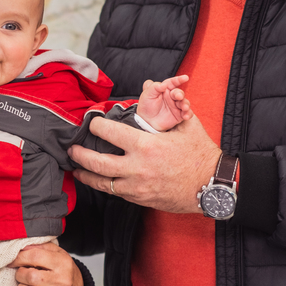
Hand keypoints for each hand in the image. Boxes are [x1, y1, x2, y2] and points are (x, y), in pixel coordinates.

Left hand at [7, 240, 83, 285]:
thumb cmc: (64, 269)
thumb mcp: (57, 252)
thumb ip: (40, 247)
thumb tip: (21, 248)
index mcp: (62, 263)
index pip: (35, 257)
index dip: (19, 258)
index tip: (13, 260)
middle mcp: (61, 280)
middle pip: (31, 277)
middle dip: (20, 274)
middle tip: (21, 273)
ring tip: (24, 285)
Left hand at [69, 113, 221, 213]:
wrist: (213, 186)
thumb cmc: (201, 154)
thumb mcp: (186, 125)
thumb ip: (167, 105)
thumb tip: (151, 86)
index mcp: (146, 146)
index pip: (108, 133)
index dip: (96, 125)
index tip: (92, 122)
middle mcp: (137, 168)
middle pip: (96, 162)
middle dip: (80, 154)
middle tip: (72, 148)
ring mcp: (137, 187)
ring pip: (102, 183)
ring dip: (86, 175)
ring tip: (76, 169)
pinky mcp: (141, 200)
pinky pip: (116, 193)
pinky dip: (104, 186)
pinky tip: (98, 180)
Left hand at [136, 75, 191, 131]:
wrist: (146, 121)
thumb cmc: (146, 106)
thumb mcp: (147, 95)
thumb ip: (154, 88)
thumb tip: (163, 84)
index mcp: (165, 89)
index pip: (172, 83)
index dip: (179, 80)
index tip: (185, 77)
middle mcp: (172, 96)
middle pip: (179, 93)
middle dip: (180, 94)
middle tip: (179, 96)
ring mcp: (177, 105)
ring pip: (185, 102)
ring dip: (186, 104)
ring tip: (184, 108)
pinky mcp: (180, 115)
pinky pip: (187, 113)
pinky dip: (188, 114)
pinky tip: (185, 116)